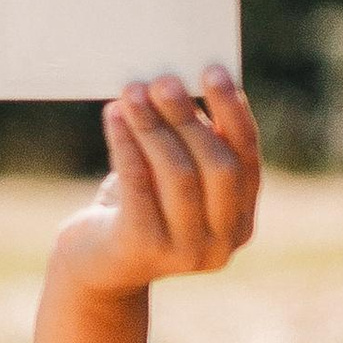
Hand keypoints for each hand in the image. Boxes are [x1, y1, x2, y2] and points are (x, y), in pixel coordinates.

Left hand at [49, 70, 259, 299]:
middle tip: (165, 80)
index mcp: (240, 224)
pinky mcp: (143, 250)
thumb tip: (179, 86)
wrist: (95, 269)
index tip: (214, 73)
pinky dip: (126, 144)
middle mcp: (221, 244)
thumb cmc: (138, 211)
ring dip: (154, 126)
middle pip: (217, 168)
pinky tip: (113, 117)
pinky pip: (137, 185)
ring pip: (178, 175)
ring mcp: (185, 253)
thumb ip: (189, 147)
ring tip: (133, 92)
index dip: (233, 115)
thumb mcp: (170, 182)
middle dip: (191, 118)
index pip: (247, 161)